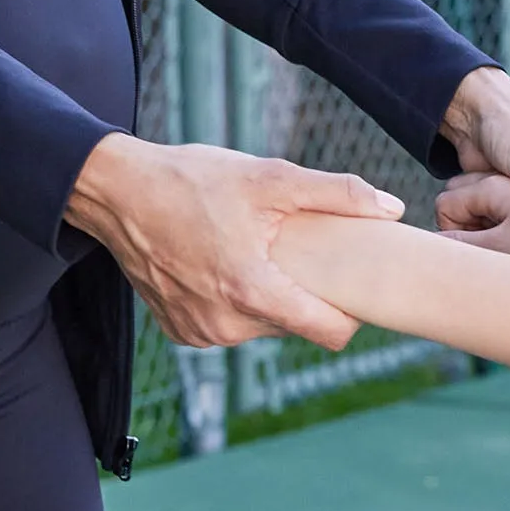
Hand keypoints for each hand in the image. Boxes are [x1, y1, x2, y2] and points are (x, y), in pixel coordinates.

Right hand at [64, 134, 403, 350]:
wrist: (117, 193)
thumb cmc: (192, 181)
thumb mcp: (269, 177)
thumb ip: (336, 193)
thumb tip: (392, 208)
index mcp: (252, 292)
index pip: (329, 333)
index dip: (350, 312)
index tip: (351, 285)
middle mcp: (226, 325)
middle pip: (296, 326)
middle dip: (304, 294)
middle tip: (296, 253)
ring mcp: (200, 333)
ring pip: (262, 327)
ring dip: (267, 298)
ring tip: (254, 253)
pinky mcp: (181, 333)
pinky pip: (228, 326)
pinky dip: (234, 303)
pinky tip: (222, 266)